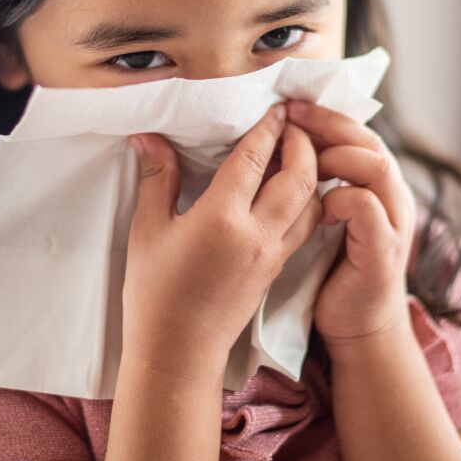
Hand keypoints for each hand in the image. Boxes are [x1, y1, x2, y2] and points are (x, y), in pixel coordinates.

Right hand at [121, 103, 322, 377]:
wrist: (179, 353)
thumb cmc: (154, 294)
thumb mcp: (147, 232)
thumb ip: (158, 179)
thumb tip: (150, 137)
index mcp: (222, 219)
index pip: (254, 159)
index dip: (266, 128)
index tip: (274, 107)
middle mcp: (256, 234)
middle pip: (299, 176)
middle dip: (302, 143)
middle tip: (293, 122)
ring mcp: (272, 254)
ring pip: (311, 202)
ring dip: (313, 171)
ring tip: (302, 150)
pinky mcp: (277, 269)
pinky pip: (306, 226)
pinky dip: (309, 200)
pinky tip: (297, 190)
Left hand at [286, 100, 417, 350]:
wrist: (358, 327)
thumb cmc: (333, 272)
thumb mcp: (325, 217)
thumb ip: (316, 183)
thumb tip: (280, 146)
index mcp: (376, 184)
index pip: (357, 132)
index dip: (324, 116)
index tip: (288, 106)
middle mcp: (392, 195)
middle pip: (368, 139)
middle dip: (327, 123)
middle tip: (290, 115)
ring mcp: (393, 221)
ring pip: (374, 165)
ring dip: (336, 155)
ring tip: (303, 158)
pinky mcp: (384, 248)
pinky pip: (365, 206)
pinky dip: (340, 197)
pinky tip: (318, 206)